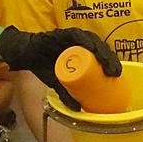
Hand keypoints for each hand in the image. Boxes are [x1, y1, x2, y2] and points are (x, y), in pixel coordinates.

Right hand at [0, 26, 120, 110]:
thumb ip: (67, 93)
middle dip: (109, 58)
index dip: (111, 63)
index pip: (102, 56)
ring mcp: (71, 37)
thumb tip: (78, 109)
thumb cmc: (44, 66)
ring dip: (100, 49)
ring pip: (91, 40)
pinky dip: (83, 40)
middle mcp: (80, 43)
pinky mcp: (61, 33)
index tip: (117, 76)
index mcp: (83, 53)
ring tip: (106, 62)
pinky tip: (90, 47)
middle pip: (100, 47)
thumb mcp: (58, 82)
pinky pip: (75, 34)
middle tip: (114, 72)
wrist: (25, 56)